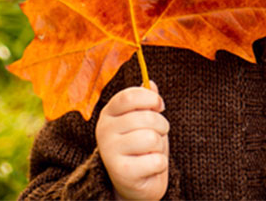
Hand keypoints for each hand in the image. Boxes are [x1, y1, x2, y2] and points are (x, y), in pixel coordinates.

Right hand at [96, 81, 168, 200]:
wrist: (135, 183)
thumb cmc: (141, 147)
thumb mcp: (143, 120)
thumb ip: (146, 102)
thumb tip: (151, 83)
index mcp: (108, 113)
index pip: (129, 96)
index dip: (150, 98)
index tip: (159, 105)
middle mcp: (104, 130)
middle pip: (147, 117)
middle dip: (161, 126)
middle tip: (157, 135)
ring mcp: (109, 151)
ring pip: (151, 138)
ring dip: (159, 146)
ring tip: (151, 152)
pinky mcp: (121, 172)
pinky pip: (156, 160)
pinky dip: (159, 164)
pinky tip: (149, 167)